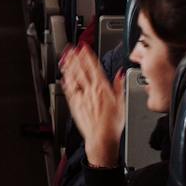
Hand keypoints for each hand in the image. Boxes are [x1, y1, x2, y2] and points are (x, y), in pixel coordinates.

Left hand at [61, 45, 123, 169]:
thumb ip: (118, 86)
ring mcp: (81, 98)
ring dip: (69, 66)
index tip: (83, 47)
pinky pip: (69, 91)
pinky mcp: (74, 106)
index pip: (93, 67)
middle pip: (81, 70)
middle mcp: (90, 91)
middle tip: (70, 48)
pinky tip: (64, 77)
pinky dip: (66, 82)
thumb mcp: (121, 102)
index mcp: (102, 88)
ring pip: (73, 78)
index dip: (88, 55)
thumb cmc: (112, 124)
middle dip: (75, 57)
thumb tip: (119, 74)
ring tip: (65, 58)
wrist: (102, 138)